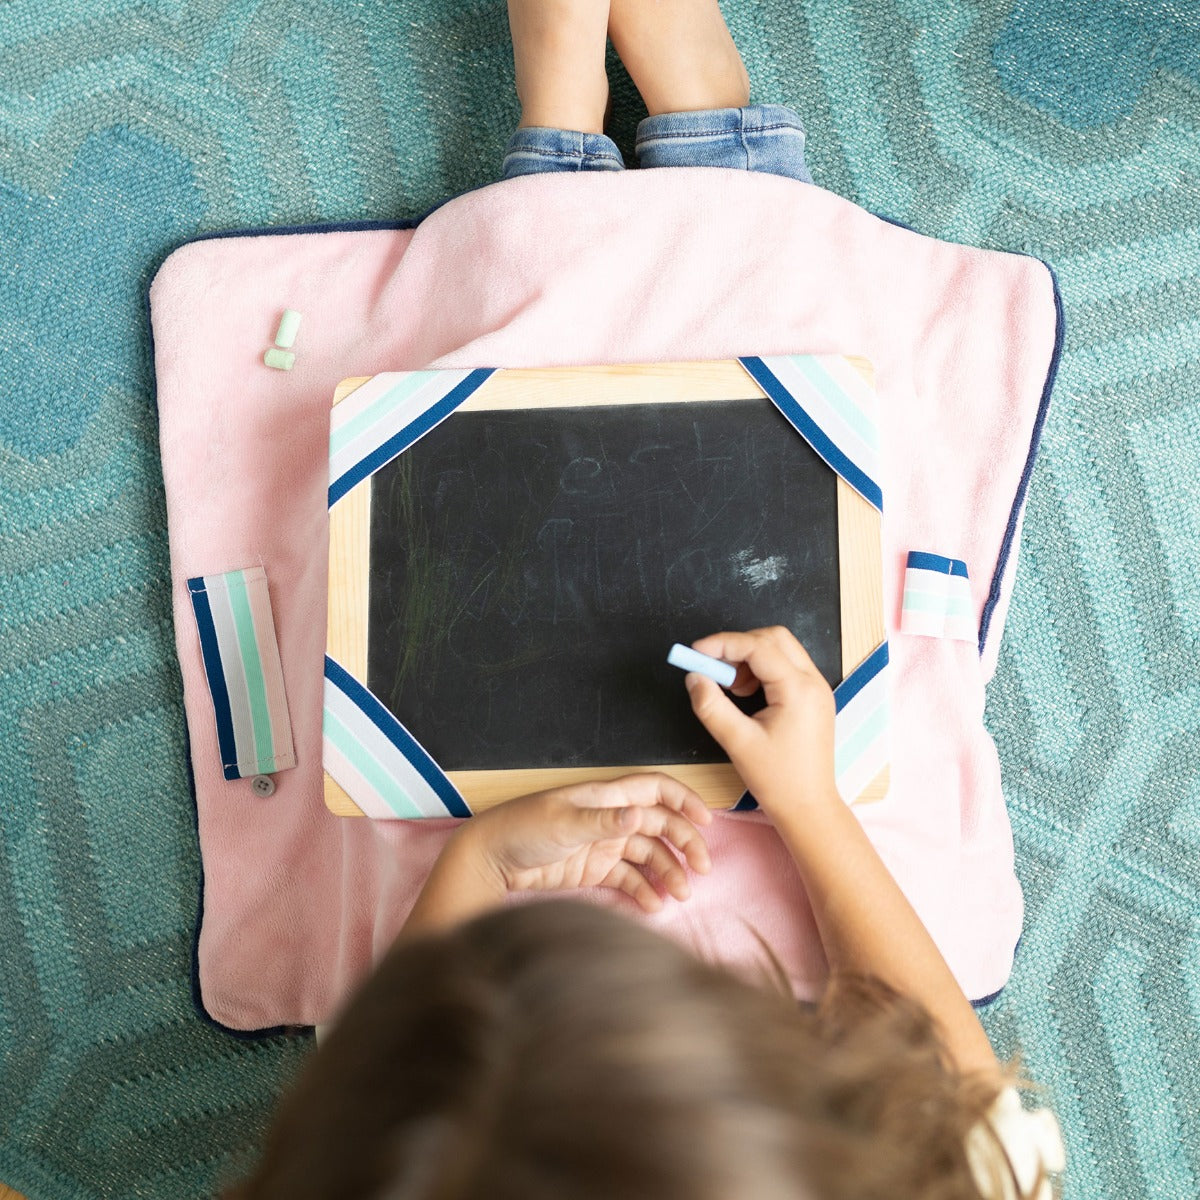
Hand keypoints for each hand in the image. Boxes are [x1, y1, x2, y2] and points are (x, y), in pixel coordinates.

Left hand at [457, 774, 712, 912]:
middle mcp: (609, 818)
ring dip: (668, 871)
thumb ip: (602, 821)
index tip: (707, 822)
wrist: (487, 859)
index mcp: (606, 797)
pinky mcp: (592, 870)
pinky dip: (644, 891)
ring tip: (682, 895)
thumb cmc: (521, 830)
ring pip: (648, 855)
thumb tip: (637, 814)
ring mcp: (602, 844)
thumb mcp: (563, 823)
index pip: (655, 789)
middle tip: (702, 869)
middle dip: (684, 843)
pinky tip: (654, 906)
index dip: (684, 800)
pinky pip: (627, 879)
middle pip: (660, 824)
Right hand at [683, 626, 838, 817]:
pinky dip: (762, 670)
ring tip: (731, 687)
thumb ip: (711, 706)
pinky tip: (746, 694)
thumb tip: (694, 677)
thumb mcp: (737, 742)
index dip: (723, 643)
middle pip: (774, 638)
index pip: (758, 646)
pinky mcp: (813, 698)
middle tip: (713, 667)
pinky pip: (786, 667)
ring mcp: (816, 689)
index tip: (696, 651)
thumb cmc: (778, 780)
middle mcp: (813, 682)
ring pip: (781, 649)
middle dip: (738, 646)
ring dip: (750, 658)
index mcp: (798, 690)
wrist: (809, 808)